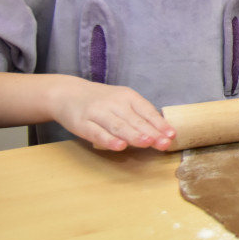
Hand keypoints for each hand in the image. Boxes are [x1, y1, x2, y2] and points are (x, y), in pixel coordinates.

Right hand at [49, 78, 174, 150]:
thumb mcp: (122, 101)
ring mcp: (97, 113)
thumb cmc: (101, 100)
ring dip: (134, 135)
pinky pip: (97, 133)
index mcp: (127, 96)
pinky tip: (120, 146)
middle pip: (135, 120)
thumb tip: (162, 130)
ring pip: (118, 126)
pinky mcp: (82, 124)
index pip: (147, 110)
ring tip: (148, 142)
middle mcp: (114, 103)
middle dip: (151, 132)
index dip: (159, 123)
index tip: (171, 134)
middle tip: (164, 143)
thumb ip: (138, 114)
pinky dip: (109, 140)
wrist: (66, 93)